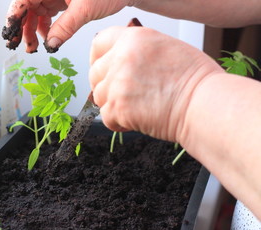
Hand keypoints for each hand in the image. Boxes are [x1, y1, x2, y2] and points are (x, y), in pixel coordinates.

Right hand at [2, 0, 132, 52]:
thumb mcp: (84, 10)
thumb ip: (65, 27)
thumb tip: (50, 44)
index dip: (14, 16)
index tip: (11, 34)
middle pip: (26, 6)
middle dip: (21, 26)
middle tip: (18, 45)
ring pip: (34, 11)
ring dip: (31, 30)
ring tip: (33, 47)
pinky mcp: (61, 0)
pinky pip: (46, 13)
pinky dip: (44, 27)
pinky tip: (46, 38)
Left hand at [89, 26, 223, 141]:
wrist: (205, 105)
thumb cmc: (195, 80)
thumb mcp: (164, 48)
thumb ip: (136, 51)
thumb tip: (119, 61)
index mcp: (134, 38)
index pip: (98, 43)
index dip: (97, 58)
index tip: (101, 68)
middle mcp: (122, 57)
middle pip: (95, 73)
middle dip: (105, 85)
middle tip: (123, 94)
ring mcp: (118, 83)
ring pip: (99, 97)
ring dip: (113, 105)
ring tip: (137, 107)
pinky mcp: (119, 107)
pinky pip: (105, 117)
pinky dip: (118, 122)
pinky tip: (136, 119)